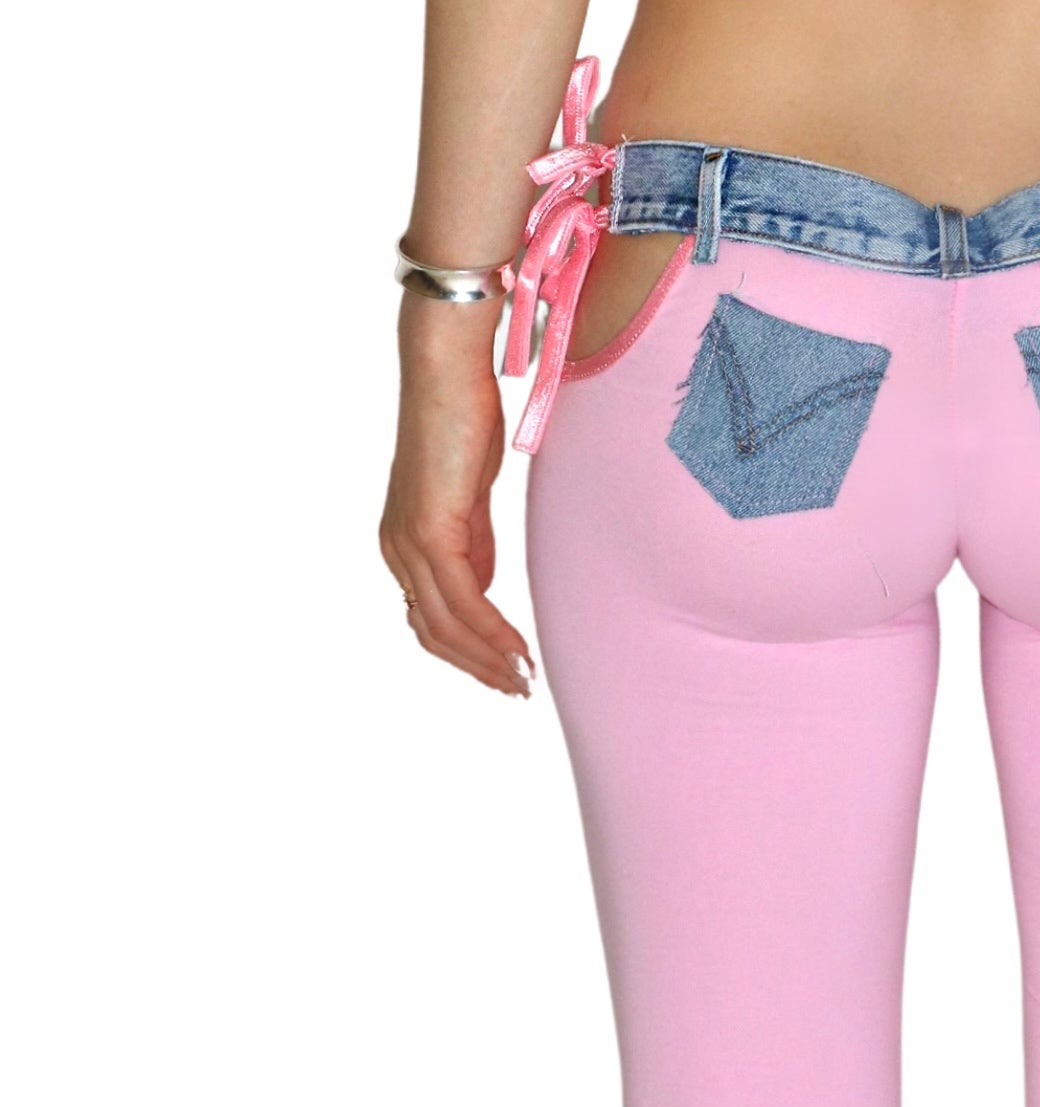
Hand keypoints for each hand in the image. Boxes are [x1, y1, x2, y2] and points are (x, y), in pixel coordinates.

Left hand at [380, 299, 533, 696]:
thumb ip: (474, 544)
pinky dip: (494, 633)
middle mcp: (398, 549)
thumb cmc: (461, 415)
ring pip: (447, 628)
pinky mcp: (431, 532)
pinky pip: (465, 602)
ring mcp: (410, 543)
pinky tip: (520, 651)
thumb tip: (482, 587)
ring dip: (489, 660)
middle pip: (435, 635)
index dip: (469, 654)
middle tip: (520, 689)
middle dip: (480, 669)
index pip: (432, 619)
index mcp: (404, 542)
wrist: (448, 368)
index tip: (508, 671)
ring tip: (525, 679)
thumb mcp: (470, 495)